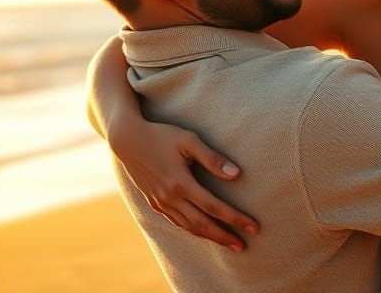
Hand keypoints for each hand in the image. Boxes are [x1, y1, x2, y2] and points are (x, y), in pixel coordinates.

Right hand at [109, 118, 259, 250]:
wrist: (127, 140)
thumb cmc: (162, 136)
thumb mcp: (188, 140)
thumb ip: (212, 158)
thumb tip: (236, 175)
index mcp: (181, 183)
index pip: (214, 207)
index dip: (235, 218)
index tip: (253, 226)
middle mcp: (170, 198)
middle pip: (203, 224)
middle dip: (225, 237)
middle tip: (244, 246)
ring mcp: (161, 203)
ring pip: (189, 227)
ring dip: (211, 237)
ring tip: (230, 243)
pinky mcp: (155, 203)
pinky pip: (177, 222)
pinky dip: (193, 230)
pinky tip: (204, 232)